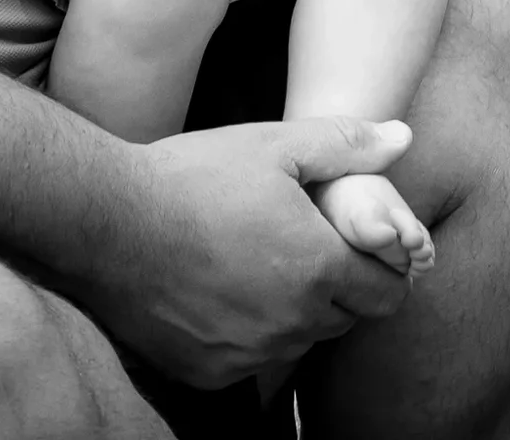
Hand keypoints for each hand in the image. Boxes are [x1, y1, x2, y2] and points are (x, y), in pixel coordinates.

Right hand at [98, 117, 417, 388]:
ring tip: (262, 263)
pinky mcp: (209, 372)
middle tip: (307, 246)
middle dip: (340, 287)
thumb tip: (403, 138)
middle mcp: (291, 324)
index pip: (388, 292)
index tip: (358, 244)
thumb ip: (346, 145)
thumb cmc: (192, 177)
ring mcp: (249, 354)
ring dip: (296, 312)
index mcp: (318, 269)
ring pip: (300, 341)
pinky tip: (224, 292)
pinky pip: (252, 361)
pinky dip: (249, 334)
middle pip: (346, 318)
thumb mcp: (275, 144)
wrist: (105, 222)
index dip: (382, 267)